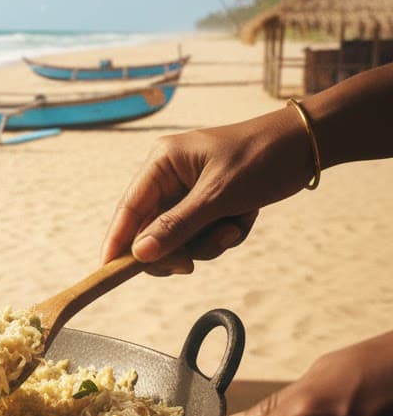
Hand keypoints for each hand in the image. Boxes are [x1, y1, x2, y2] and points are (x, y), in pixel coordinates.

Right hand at [101, 106, 314, 273]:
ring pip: (180, 237)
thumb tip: (139, 254)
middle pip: (152, 229)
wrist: (308, 145)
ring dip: (207, 242)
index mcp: (162, 162)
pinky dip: (222, 234)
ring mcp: (189, 190)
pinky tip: (243, 220)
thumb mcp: (218, 196)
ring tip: (233, 227)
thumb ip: (176, 226)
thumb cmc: (261, 158)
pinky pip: (202, 233)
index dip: (116, 241)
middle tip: (190, 264)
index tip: (106, 270)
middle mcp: (169, 176)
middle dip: (177, 247)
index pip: (128, 208)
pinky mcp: (209, 202)